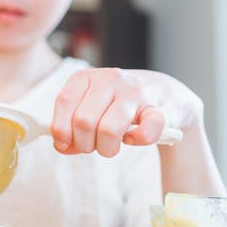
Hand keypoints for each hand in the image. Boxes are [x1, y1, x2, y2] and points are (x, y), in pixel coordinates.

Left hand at [50, 68, 203, 156]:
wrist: (165, 95)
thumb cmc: (118, 106)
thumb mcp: (89, 109)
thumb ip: (71, 127)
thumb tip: (62, 146)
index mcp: (87, 77)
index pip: (64, 102)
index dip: (61, 130)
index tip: (67, 143)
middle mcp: (109, 79)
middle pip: (84, 122)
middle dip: (85, 144)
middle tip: (94, 145)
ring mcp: (135, 92)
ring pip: (109, 130)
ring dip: (107, 149)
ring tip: (112, 145)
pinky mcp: (160, 109)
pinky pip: (143, 134)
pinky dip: (136, 143)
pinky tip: (134, 138)